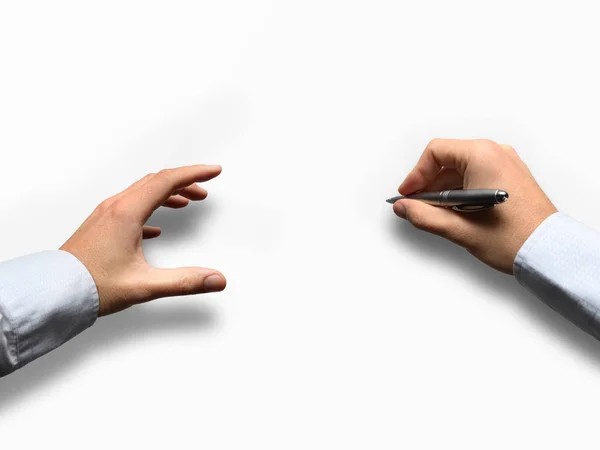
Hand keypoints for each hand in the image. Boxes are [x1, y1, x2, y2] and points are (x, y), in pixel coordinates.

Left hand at [61, 165, 225, 315]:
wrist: (51, 293)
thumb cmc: (89, 286)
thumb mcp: (144, 285)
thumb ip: (184, 281)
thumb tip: (216, 279)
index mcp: (126, 213)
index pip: (167, 181)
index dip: (194, 174)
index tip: (213, 171)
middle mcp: (115, 208)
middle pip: (155, 182)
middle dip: (184, 182)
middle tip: (204, 189)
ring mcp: (105, 215)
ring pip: (141, 192)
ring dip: (167, 193)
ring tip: (185, 202)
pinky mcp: (100, 227)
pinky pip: (129, 207)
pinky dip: (150, 208)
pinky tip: (155, 228)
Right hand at [393, 139, 557, 273]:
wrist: (550, 252)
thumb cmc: (516, 238)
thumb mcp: (460, 229)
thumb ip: (424, 216)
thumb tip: (404, 207)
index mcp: (484, 157)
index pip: (435, 152)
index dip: (416, 174)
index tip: (408, 194)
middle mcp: (496, 154)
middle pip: (447, 159)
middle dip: (428, 184)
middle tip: (417, 206)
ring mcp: (506, 164)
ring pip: (461, 169)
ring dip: (443, 190)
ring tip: (437, 214)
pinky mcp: (510, 176)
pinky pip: (476, 174)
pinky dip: (460, 190)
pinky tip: (455, 212)